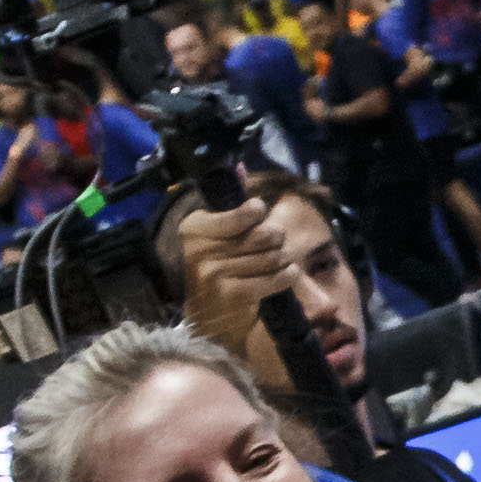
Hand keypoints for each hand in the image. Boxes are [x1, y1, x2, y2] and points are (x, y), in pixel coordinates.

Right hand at [175, 197, 297, 349]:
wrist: (206, 314)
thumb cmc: (215, 264)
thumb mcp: (214, 231)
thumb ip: (229, 201)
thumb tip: (240, 167)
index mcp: (193, 229)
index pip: (234, 215)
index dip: (253, 211)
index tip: (258, 210)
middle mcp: (200, 251)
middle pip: (261, 235)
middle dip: (276, 237)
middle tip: (275, 241)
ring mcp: (215, 275)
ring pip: (271, 257)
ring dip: (284, 257)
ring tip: (281, 258)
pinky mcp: (232, 296)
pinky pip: (273, 279)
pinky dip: (287, 275)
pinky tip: (287, 272)